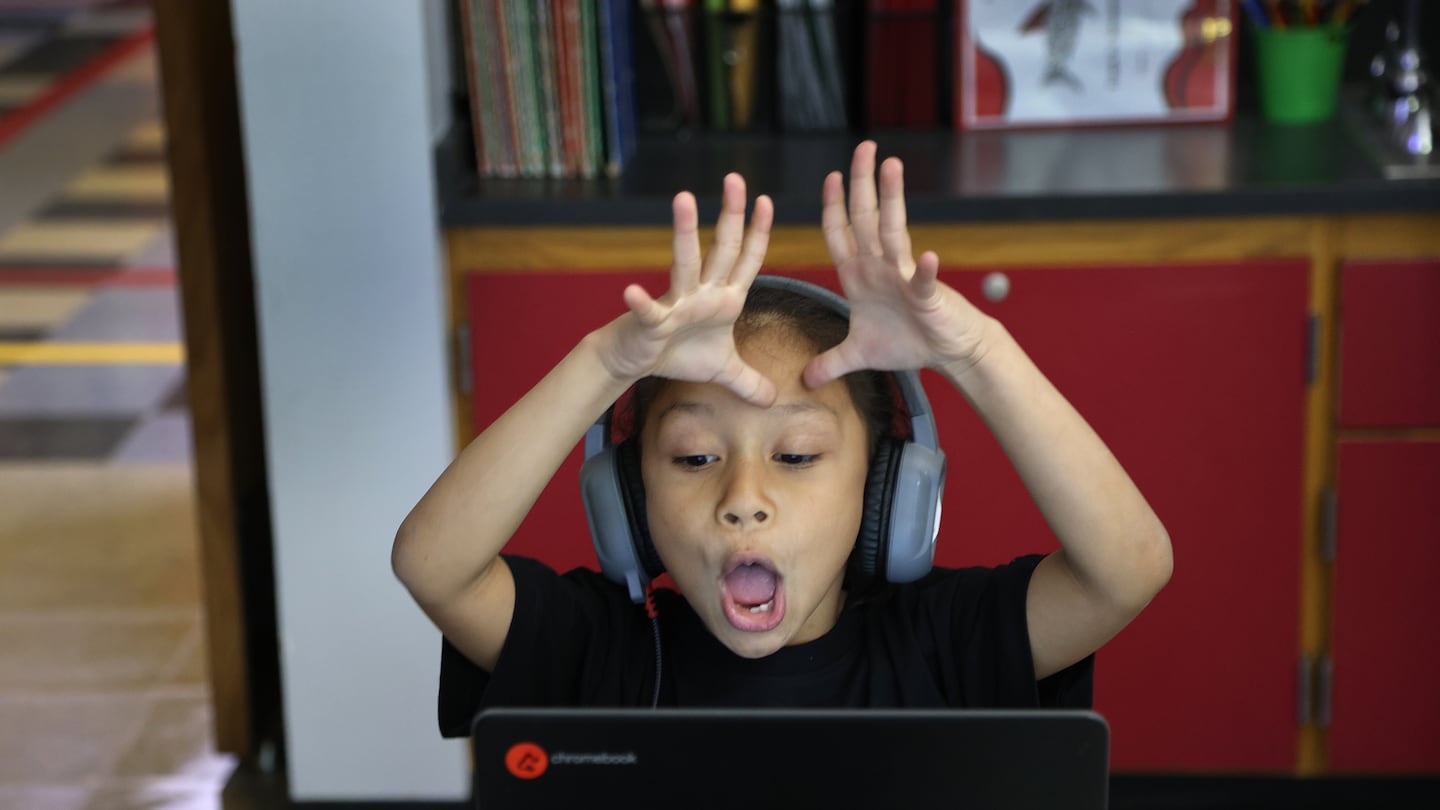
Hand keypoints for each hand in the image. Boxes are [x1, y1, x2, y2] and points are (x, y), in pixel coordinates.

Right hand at [600, 173, 776, 406]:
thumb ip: (750, 381)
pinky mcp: (652, 321)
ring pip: (685, 263)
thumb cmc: (679, 355)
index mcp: (725, 298)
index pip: (747, 259)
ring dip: (685, 232)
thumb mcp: (724, 371)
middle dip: (731, 214)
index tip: (768, 200)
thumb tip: (774, 399)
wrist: (635, 360)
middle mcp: (703, 292)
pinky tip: (632, 292)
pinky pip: (649, 311)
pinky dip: (641, 302)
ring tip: (684, 199)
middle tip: (736, 178)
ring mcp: (677, 303)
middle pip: (722, 248)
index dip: (759, 232)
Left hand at [805, 142, 989, 388]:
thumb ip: (830, 362)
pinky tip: (928, 257)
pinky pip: (924, 281)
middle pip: (867, 218)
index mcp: (859, 275)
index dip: (833, 207)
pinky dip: (926, 271)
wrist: (947, 352)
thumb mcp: (858, 354)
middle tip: (863, 147)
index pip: (841, 233)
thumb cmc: (906, 343)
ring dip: (891, 200)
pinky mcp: (927, 296)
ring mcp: (904, 277)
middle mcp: (880, 267)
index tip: (829, 177)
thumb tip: (803, 380)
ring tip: (892, 167)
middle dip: (863, 182)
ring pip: (894, 233)